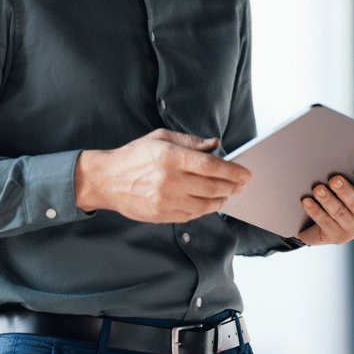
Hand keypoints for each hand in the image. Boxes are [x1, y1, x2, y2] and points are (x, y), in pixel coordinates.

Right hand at [74, 129, 250, 222]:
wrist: (106, 180)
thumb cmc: (135, 155)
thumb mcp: (161, 137)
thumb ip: (191, 142)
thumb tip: (215, 144)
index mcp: (170, 157)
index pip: (210, 166)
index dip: (233, 171)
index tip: (246, 174)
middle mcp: (169, 181)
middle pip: (212, 187)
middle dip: (232, 187)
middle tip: (242, 185)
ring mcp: (165, 201)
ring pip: (204, 205)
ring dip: (221, 200)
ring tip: (228, 193)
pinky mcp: (161, 215)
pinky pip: (191, 215)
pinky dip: (204, 209)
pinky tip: (209, 202)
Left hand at [296, 173, 353, 245]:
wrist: (319, 221)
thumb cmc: (335, 194)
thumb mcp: (343, 184)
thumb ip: (345, 176)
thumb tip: (333, 161)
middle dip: (344, 190)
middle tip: (334, 179)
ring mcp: (353, 228)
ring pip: (340, 213)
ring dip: (328, 200)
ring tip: (318, 189)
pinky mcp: (338, 237)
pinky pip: (326, 222)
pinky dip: (315, 211)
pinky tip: (307, 202)